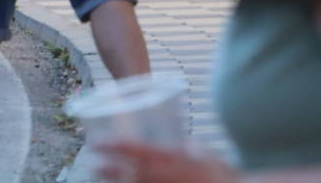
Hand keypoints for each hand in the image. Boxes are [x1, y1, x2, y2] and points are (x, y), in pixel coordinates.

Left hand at [94, 142, 236, 182]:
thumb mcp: (211, 158)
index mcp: (176, 160)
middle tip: (91, 161)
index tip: (98, 143)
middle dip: (109, 167)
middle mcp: (168, 176)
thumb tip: (185, 145)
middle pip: (131, 172)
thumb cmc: (229, 178)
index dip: (116, 146)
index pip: (139, 150)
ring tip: (98, 175)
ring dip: (116, 181)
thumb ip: (195, 149)